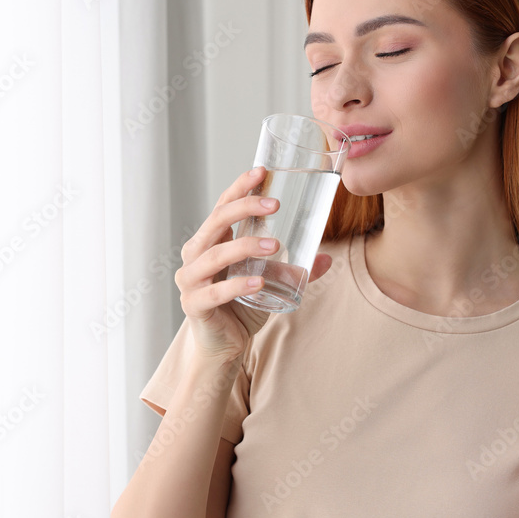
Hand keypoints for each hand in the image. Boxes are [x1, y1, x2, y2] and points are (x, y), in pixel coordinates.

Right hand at [176, 166, 332, 363]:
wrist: (223, 345)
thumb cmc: (240, 307)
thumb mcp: (270, 282)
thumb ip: (293, 269)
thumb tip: (327, 258)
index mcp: (210, 242)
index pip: (222, 206)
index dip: (240, 187)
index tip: (262, 172)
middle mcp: (195, 256)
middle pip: (215, 222)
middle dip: (244, 207)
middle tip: (275, 204)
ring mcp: (191, 281)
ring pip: (214, 255)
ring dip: (245, 246)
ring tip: (275, 244)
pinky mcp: (194, 305)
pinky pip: (215, 292)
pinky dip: (238, 285)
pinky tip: (259, 281)